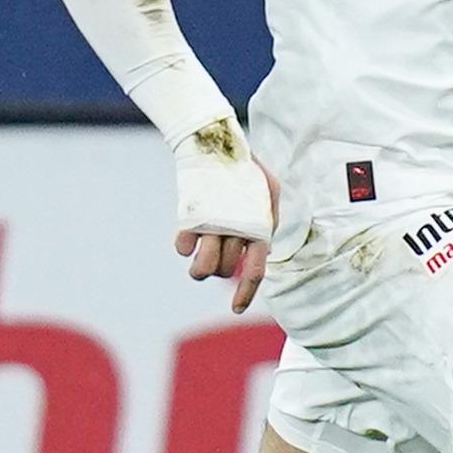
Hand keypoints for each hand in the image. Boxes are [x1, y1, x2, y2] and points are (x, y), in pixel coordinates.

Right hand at [174, 160, 281, 315]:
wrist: (216, 142)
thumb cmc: (246, 168)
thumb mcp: (269, 191)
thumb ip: (268, 219)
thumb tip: (264, 247)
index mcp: (261, 227)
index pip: (255, 271)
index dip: (246, 294)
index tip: (236, 310)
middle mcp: (238, 229)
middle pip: (224, 271)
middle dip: (218, 268)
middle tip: (215, 246)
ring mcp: (214, 224)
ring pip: (203, 268)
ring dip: (198, 268)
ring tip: (198, 254)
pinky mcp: (191, 216)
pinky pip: (183, 246)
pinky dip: (184, 245)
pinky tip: (189, 235)